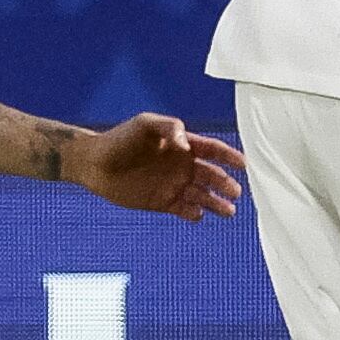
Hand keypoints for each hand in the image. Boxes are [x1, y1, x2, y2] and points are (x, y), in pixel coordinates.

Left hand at [73, 115, 247, 220]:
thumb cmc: (120, 138)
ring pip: (202, 196)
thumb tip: (186, 144)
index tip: (244, 164)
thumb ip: (169, 127)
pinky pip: (184, 210)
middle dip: (225, 183)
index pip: (212, 150)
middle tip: (236, 192)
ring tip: (229, 211)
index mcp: (182, 145)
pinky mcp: (162, 202)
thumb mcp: (145, 124)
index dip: (229, 156)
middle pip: (211, 175)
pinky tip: (199, 214)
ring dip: (216, 203)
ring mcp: (173, 185)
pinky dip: (194, 213)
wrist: (95, 163)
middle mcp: (182, 166)